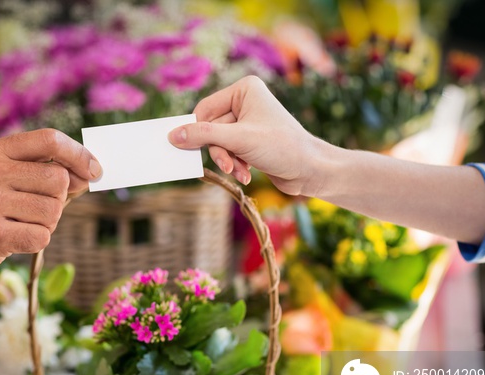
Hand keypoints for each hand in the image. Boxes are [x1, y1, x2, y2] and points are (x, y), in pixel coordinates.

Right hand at [0, 129, 101, 288]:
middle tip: (34, 212)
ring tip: (17, 226)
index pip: (49, 139)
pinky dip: (36, 242)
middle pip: (59, 180)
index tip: (95, 171)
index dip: (79, 154)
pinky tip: (12, 241)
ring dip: (46, 225)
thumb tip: (89, 173)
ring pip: (53, 212)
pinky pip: (41, 236)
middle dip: (58, 201)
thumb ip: (39, 174)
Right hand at [168, 76, 327, 195]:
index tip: (188, 149)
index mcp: (244, 89)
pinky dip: (235, 164)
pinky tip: (246, 173)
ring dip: (227, 160)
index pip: (205, 109)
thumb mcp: (238, 140)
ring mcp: (248, 122)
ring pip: (218, 143)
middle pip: (211, 128)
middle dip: (220, 151)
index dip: (199, 131)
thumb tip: (173, 136)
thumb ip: (203, 136)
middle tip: (228, 165)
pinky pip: (229, 151)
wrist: (311, 170)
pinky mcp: (250, 140)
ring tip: (240, 172)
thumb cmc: (281, 147)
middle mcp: (245, 102)